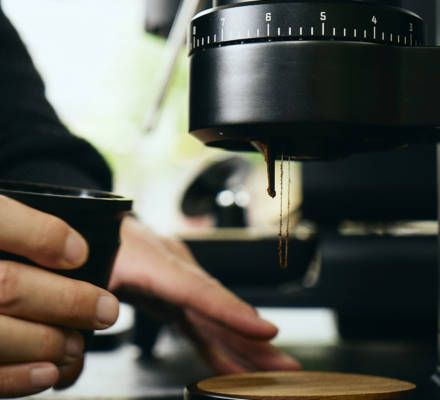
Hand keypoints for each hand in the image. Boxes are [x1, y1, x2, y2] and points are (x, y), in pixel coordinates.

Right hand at [0, 196, 118, 396]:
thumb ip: (12, 226)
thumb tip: (70, 251)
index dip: (44, 235)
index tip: (79, 253)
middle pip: (7, 285)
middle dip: (67, 301)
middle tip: (106, 310)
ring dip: (47, 343)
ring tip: (76, 344)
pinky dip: (14, 378)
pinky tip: (47, 373)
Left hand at [109, 217, 299, 372]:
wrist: (97, 227)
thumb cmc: (93, 241)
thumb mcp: (87, 261)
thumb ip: (90, 294)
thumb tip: (96, 324)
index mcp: (152, 259)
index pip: (197, 289)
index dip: (231, 312)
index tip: (265, 331)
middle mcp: (174, 270)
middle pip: (218, 308)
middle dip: (253, 340)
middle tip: (285, 365)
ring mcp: (177, 284)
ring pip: (215, 320)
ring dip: (244, 347)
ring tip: (273, 370)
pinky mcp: (173, 297)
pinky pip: (201, 324)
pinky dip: (220, 345)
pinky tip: (234, 364)